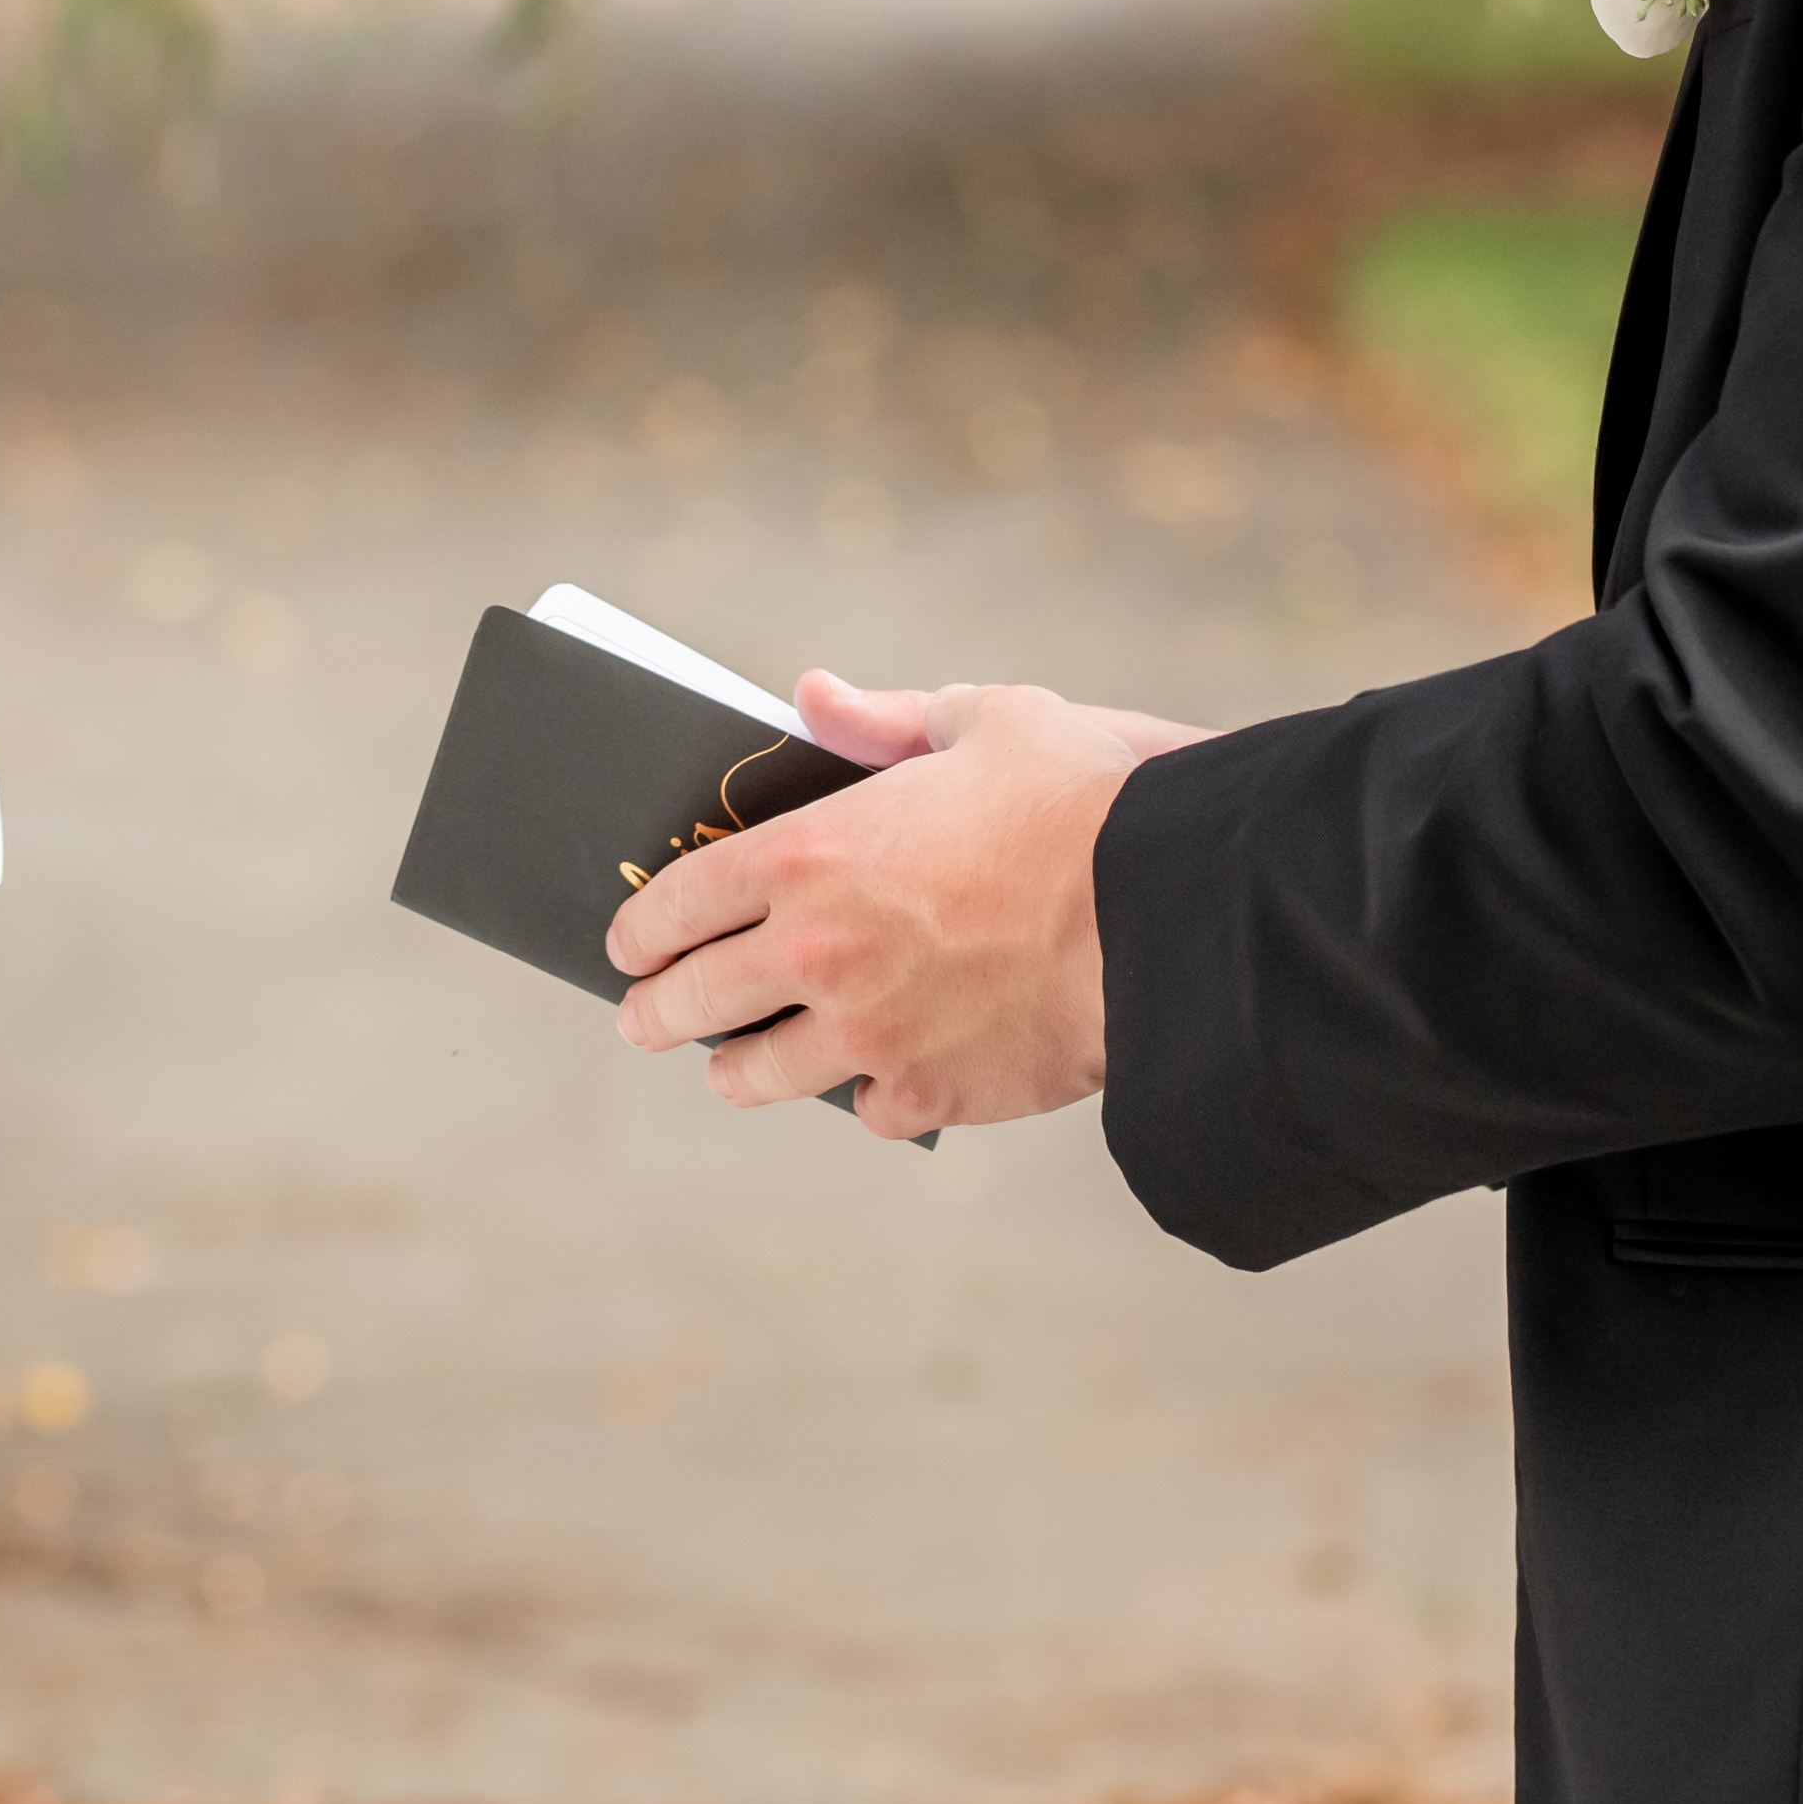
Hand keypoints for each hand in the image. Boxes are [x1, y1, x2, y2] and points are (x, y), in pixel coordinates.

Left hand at [604, 673, 1203, 1140]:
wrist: (1177, 910)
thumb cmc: (1086, 797)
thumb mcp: (984, 718)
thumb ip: (884, 718)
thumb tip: (810, 695)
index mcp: (811, 853)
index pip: (678, 901)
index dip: (639, 926)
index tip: (625, 943)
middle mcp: (817, 953)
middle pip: (693, 1001)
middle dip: (654, 1011)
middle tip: (646, 1016)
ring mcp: (869, 1035)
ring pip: (758, 1075)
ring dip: (738, 1068)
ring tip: (736, 1066)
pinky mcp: (931, 1094)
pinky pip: (864, 1108)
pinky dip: (865, 1092)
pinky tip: (874, 1077)